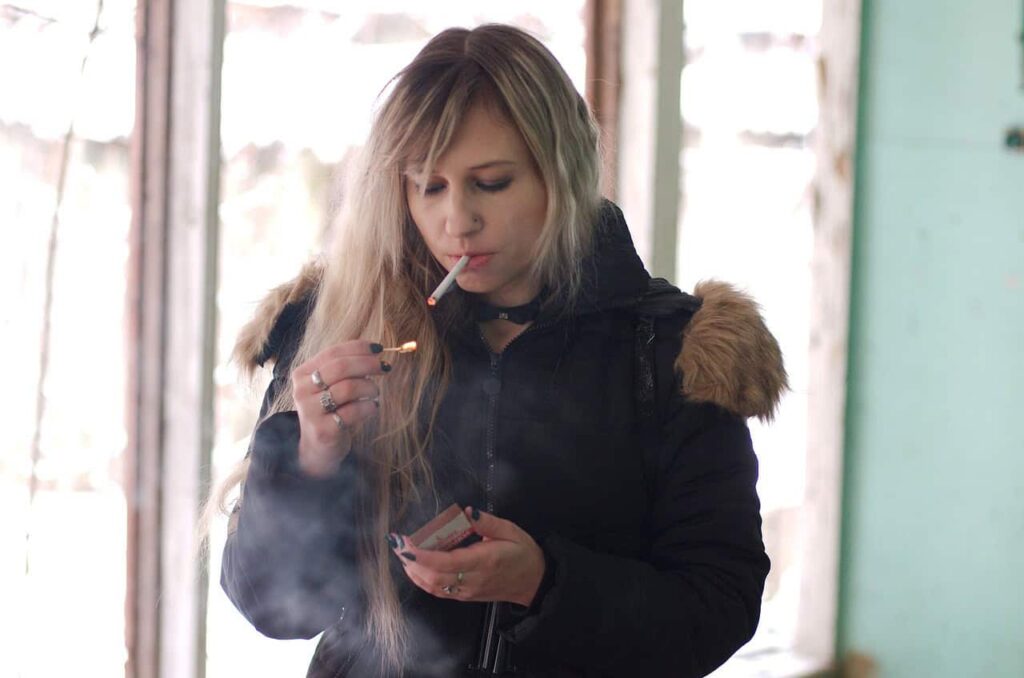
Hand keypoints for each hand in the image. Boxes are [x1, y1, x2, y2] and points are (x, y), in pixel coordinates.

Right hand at [290, 340, 389, 476]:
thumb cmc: (330, 411)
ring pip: (349, 388)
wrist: (317, 449)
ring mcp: (310, 411)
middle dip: (368, 364)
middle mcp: (302, 390)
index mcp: (303, 374)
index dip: (358, 348)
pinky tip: (372, 408)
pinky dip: (369, 407)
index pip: (333, 353)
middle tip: (385, 367)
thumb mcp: (331, 386)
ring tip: (374, 393)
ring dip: (370, 388)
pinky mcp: (323, 430)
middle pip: (340, 367)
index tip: (379, 349)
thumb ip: (346, 369)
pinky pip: (354, 411)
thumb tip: (374, 352)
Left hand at [390, 507, 545, 606]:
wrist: (534, 582)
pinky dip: (422, 580)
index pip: (447, 562)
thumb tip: (468, 511)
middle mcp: (472, 580)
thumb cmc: (522, 553)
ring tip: (401, 553)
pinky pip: (439, 591)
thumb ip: (487, 522)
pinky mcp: (465, 596)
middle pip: (434, 577)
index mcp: (484, 561)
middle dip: (411, 561)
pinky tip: (414, 567)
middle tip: (396, 543)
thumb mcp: (511, 530)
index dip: (422, 555)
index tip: (405, 544)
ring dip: (414, 571)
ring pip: (433, 586)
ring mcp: (467, 591)